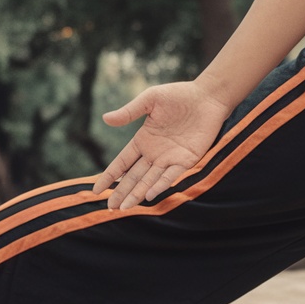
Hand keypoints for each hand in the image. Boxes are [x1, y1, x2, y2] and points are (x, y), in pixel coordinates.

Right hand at [92, 81, 232, 208]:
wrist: (208, 97)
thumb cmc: (178, 95)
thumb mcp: (150, 99)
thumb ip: (129, 112)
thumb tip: (105, 119)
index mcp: (143, 140)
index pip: (122, 162)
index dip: (109, 176)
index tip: (96, 190)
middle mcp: (154, 153)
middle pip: (133, 177)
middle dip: (121, 192)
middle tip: (109, 208)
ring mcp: (170, 158)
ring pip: (150, 180)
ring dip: (137, 193)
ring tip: (124, 207)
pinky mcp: (187, 160)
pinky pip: (171, 175)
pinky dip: (160, 185)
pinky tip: (149, 195)